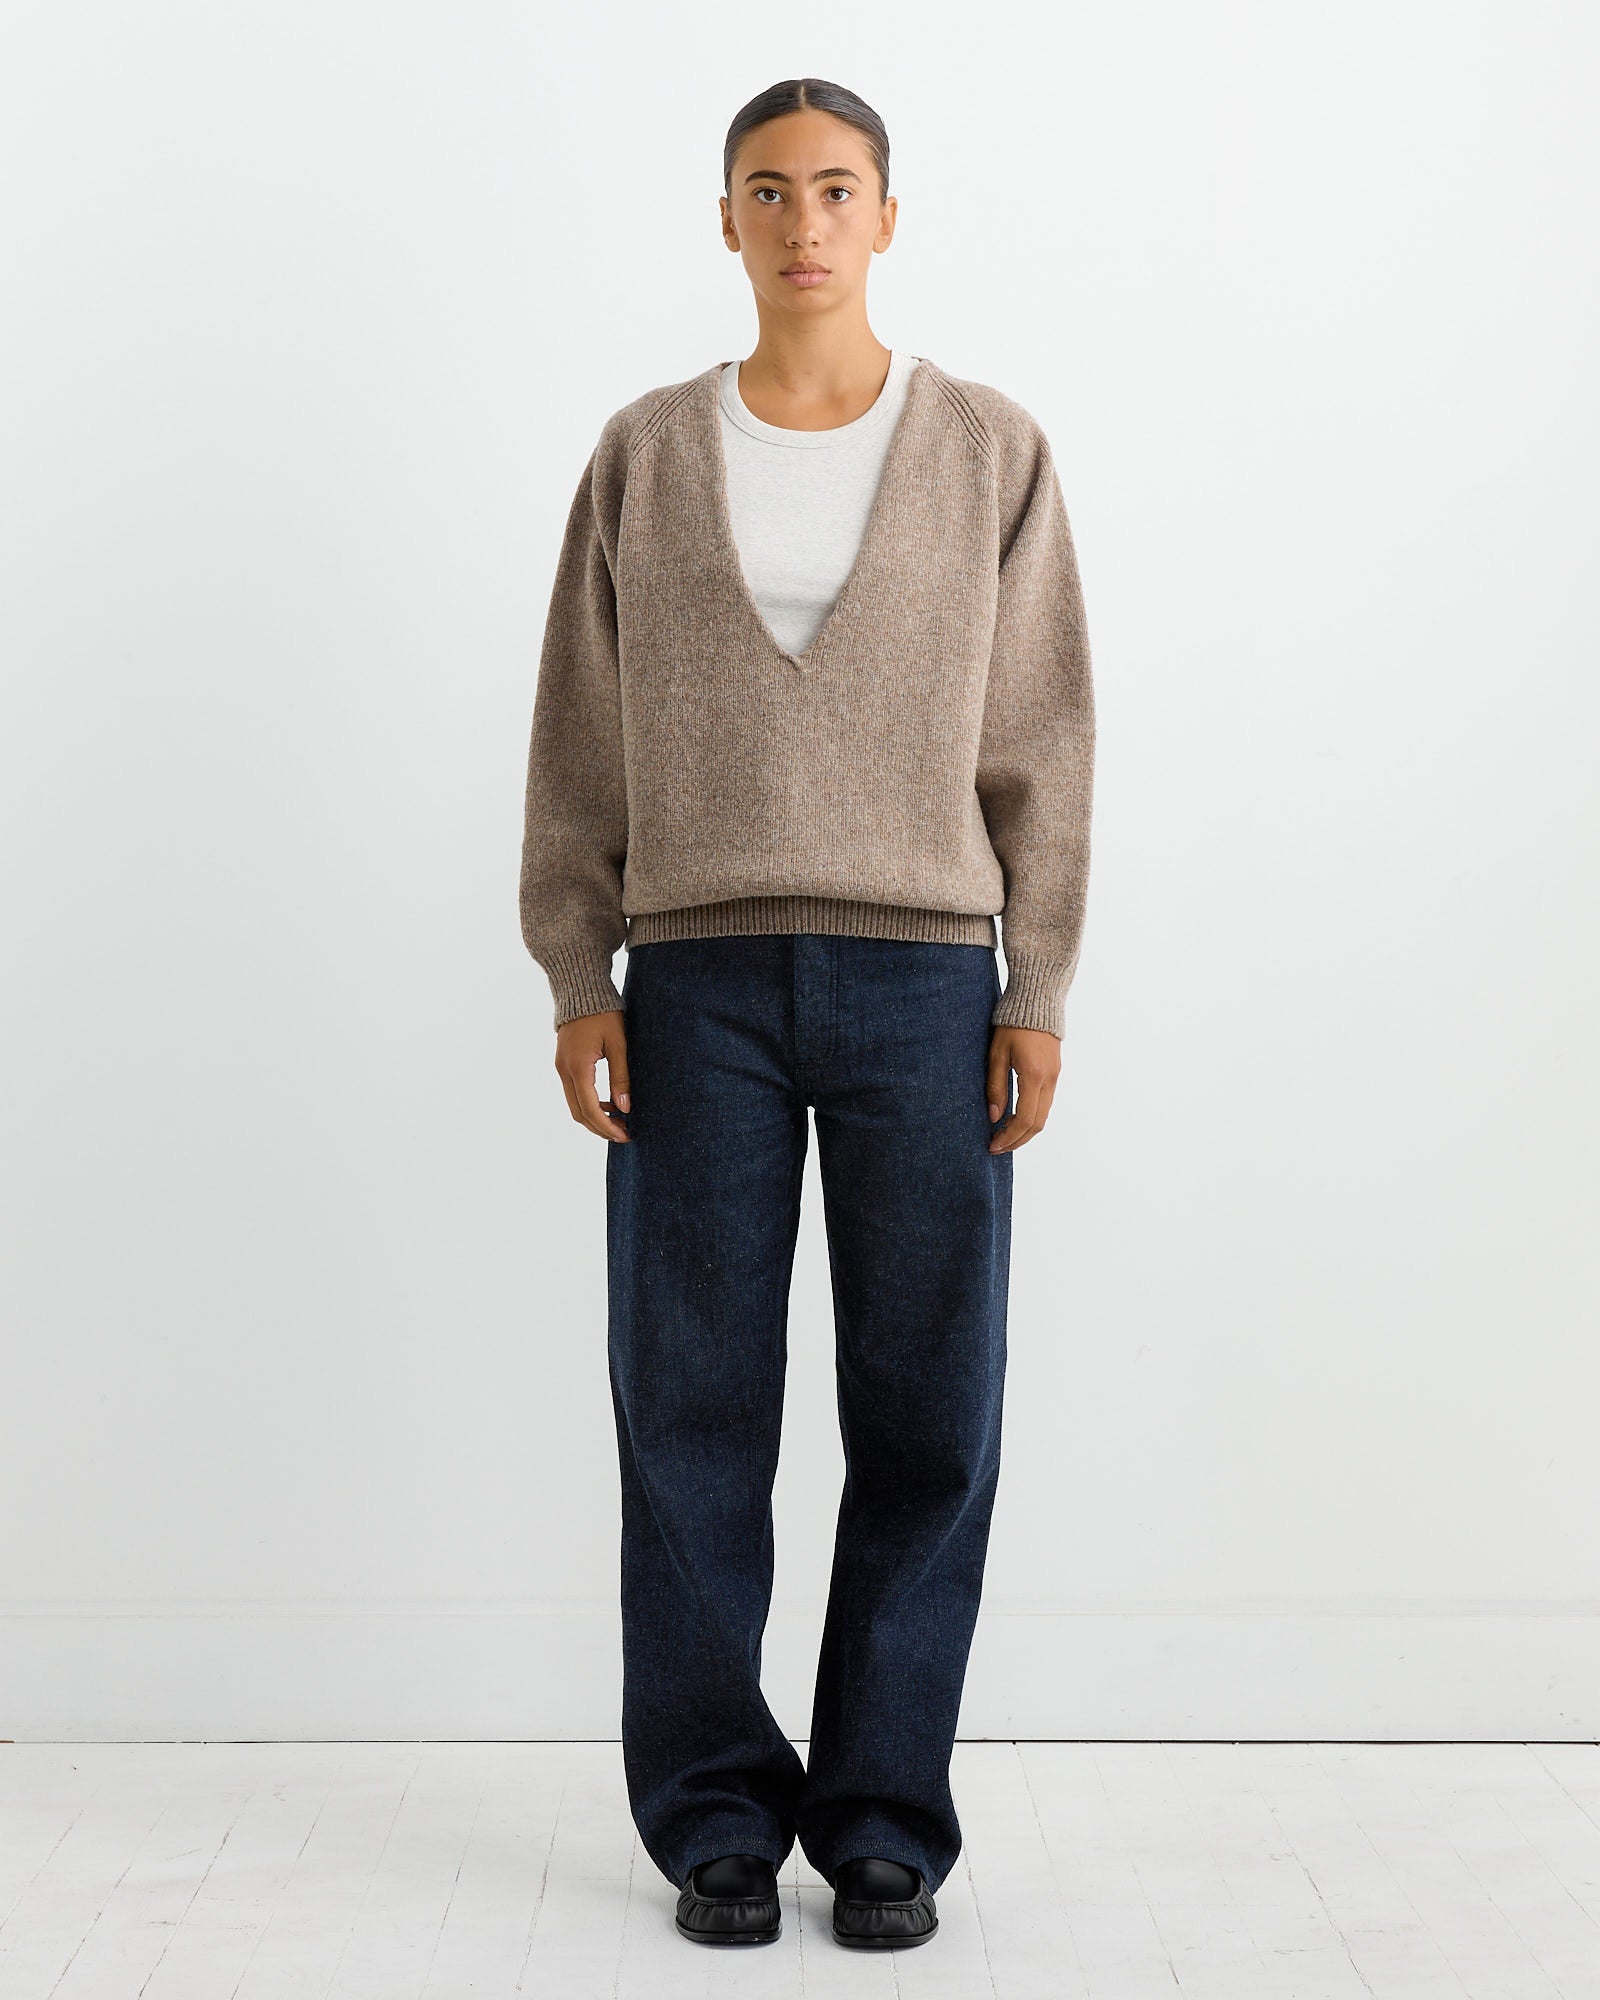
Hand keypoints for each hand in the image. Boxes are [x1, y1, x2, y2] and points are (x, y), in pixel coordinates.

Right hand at [554, 1009, 631, 1141]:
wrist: (580, 990)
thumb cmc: (603, 1014)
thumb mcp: (618, 1044)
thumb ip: (621, 1077)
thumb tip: (625, 1108)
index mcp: (578, 1067)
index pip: (590, 1109)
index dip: (607, 1127)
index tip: (624, 1136)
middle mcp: (564, 1071)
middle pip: (578, 1113)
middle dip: (600, 1128)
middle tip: (624, 1133)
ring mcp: (561, 1068)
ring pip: (575, 1105)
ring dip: (595, 1117)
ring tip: (619, 1120)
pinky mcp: (563, 1064)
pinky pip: (573, 1093)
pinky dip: (589, 1104)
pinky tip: (608, 1104)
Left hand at [986, 1025, 1060, 1151]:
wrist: (1037, 1000)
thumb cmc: (1012, 1024)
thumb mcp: (997, 1054)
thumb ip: (995, 1087)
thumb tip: (994, 1117)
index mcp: (1034, 1076)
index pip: (1025, 1119)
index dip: (1009, 1137)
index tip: (993, 1145)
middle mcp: (1049, 1080)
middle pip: (1038, 1124)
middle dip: (1017, 1140)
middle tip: (997, 1147)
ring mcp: (1055, 1076)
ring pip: (1044, 1115)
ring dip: (1025, 1130)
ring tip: (1003, 1135)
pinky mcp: (1055, 1072)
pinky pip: (1046, 1103)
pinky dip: (1032, 1117)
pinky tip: (1015, 1117)